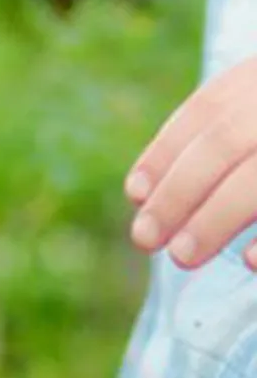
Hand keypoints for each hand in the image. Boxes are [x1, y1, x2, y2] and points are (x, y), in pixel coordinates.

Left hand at [126, 57, 256, 270]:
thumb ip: (227, 122)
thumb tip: (147, 190)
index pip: (204, 113)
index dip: (165, 153)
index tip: (133, 193)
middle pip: (223, 144)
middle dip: (179, 192)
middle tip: (144, 239)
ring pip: (256, 179)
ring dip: (216, 217)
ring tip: (180, 254)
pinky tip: (251, 264)